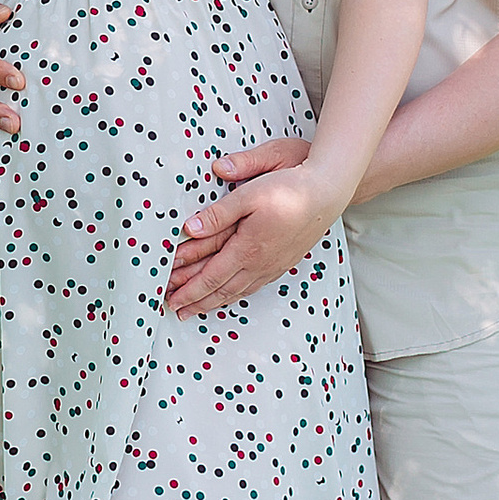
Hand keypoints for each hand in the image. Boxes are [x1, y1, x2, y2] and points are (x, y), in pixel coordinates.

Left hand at [163, 147, 335, 315]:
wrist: (327, 193)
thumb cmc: (288, 188)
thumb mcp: (247, 194)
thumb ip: (217, 214)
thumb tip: (189, 229)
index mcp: (247, 249)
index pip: (210, 278)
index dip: (189, 291)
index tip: (171, 300)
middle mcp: (260, 263)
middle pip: (222, 290)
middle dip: (196, 302)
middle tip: (177, 311)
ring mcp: (273, 265)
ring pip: (238, 291)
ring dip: (214, 302)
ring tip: (197, 309)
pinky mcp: (284, 262)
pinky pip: (254, 286)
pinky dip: (236, 294)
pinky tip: (232, 294)